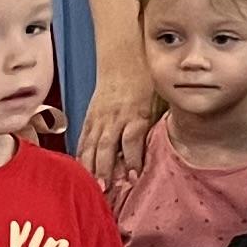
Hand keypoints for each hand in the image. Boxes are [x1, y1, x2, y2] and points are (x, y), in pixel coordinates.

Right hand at [78, 73, 160, 197]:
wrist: (124, 57)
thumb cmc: (146, 81)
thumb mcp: (160, 101)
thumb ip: (159, 124)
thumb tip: (165, 149)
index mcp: (137, 113)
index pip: (132, 140)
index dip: (132, 160)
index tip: (133, 177)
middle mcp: (116, 117)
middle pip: (108, 146)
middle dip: (105, 169)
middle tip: (105, 190)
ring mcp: (100, 117)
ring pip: (92, 144)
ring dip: (91, 167)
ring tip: (91, 186)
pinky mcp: (90, 116)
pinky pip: (84, 138)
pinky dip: (82, 155)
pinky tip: (81, 170)